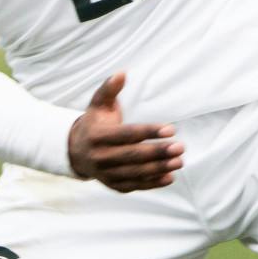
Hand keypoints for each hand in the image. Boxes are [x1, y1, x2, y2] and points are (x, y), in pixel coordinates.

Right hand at [67, 73, 183, 190]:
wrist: (76, 152)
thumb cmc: (94, 123)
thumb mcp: (98, 105)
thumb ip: (109, 89)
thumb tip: (122, 72)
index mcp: (97, 136)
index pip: (127, 135)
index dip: (150, 132)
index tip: (172, 130)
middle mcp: (99, 157)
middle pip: (133, 156)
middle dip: (158, 152)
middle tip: (181, 147)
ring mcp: (106, 174)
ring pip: (136, 173)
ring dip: (160, 168)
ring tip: (180, 161)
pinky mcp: (113, 185)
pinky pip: (135, 185)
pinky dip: (153, 183)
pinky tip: (170, 177)